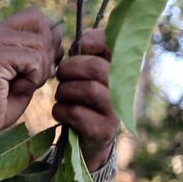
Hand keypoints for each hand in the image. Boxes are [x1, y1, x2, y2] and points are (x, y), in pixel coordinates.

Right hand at [0, 8, 61, 176]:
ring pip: (40, 44)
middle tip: (33, 78)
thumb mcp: (21, 75)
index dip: (47, 38)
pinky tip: (17, 90)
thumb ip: (37, 54)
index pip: (35, 16)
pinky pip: (34, 59)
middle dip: (48, 54)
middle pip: (41, 24)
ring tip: (22, 86)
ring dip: (41, 71)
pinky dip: (34, 78)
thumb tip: (58, 35)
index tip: (42, 65)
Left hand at [52, 27, 118, 169]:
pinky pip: (77, 113)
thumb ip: (84, 55)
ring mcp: (116, 110)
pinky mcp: (104, 130)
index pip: (115, 45)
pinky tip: (60, 112)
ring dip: (65, 91)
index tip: (82, 44)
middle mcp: (122, 88)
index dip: (98, 39)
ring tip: (61, 95)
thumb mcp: (84, 76)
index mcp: (118, 69)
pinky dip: (62, 110)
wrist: (89, 142)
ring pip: (88, 89)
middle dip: (70, 68)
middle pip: (96, 68)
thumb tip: (79, 41)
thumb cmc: (84, 101)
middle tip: (60, 75)